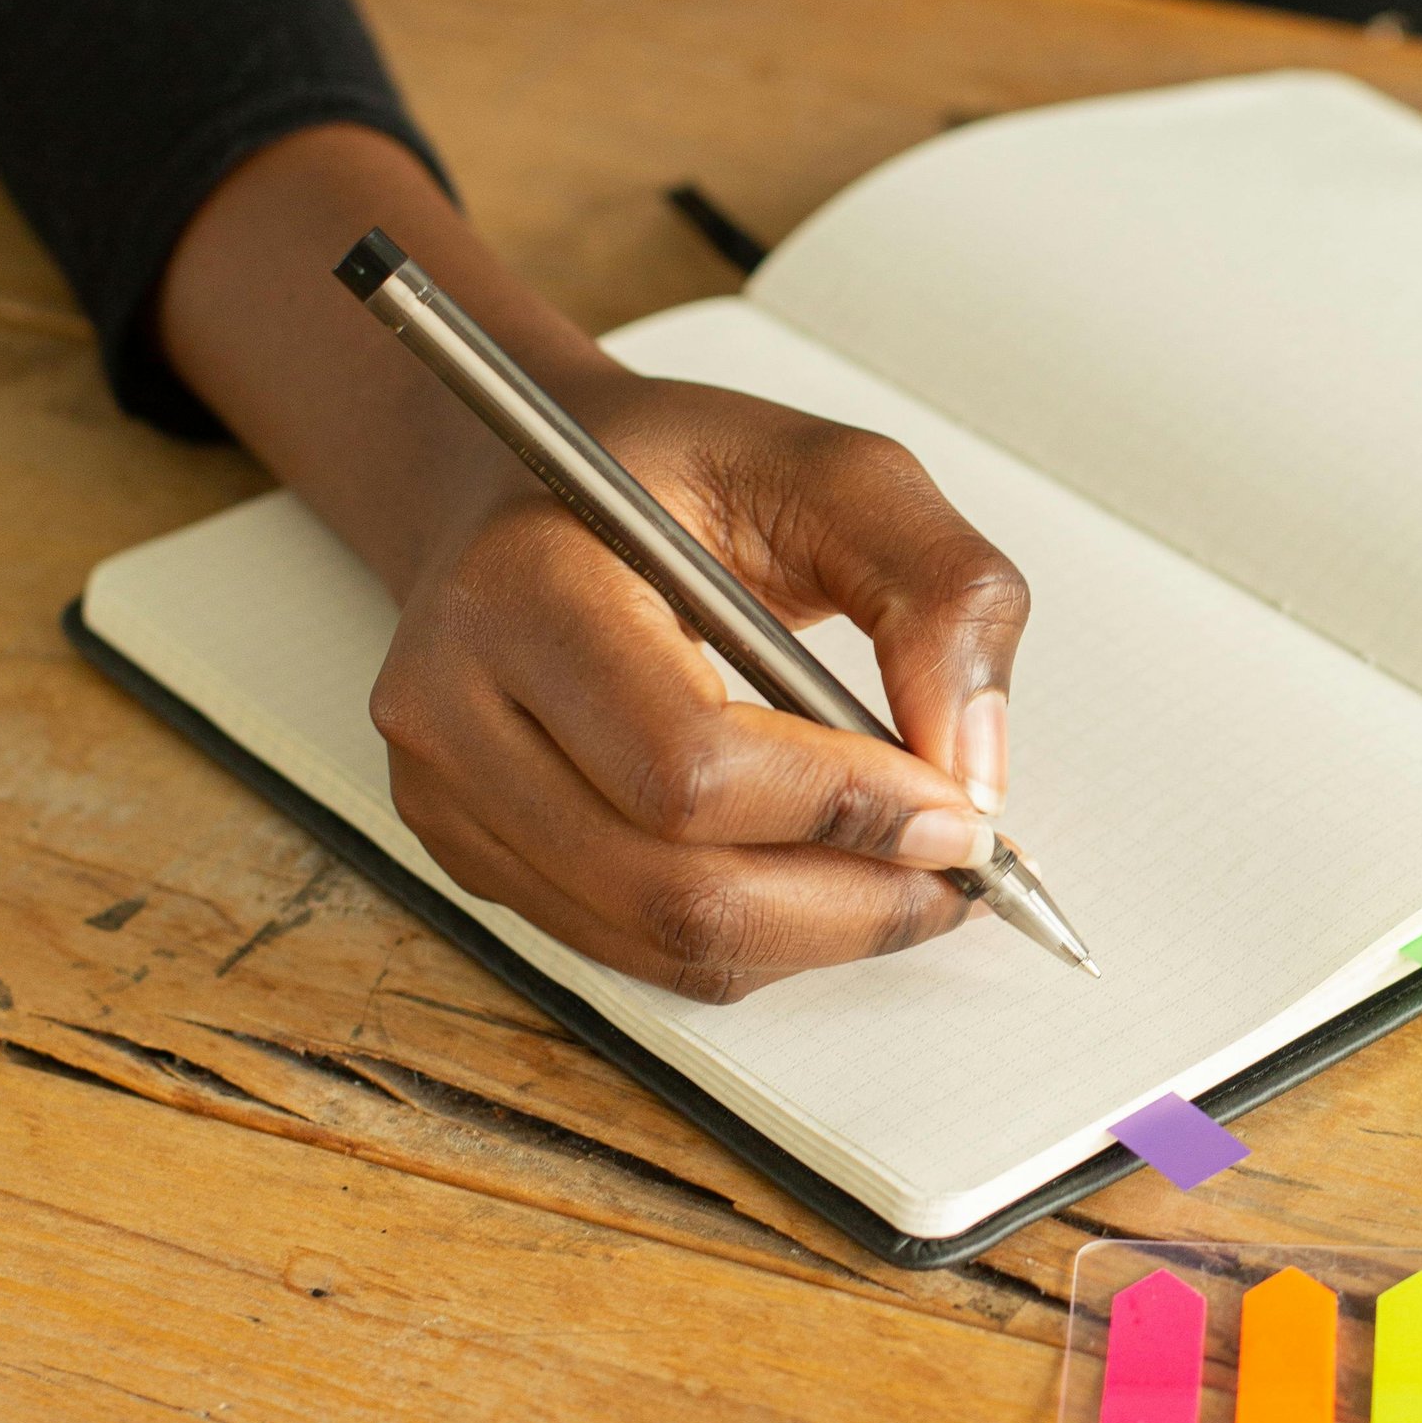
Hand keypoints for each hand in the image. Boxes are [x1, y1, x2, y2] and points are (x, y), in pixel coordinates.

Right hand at [155, 123, 1029, 1004]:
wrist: (532, 482)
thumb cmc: (671, 471)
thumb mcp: (834, 470)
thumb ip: (940, 590)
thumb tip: (973, 767)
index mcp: (521, 585)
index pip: (688, 765)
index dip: (844, 808)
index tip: (958, 808)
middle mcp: (451, 705)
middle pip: (672, 886)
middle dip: (850, 900)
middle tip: (958, 864)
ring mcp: (449, 795)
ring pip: (662, 943)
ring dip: (817, 934)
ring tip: (906, 872)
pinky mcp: (473, 854)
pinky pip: (639, 952)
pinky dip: (759, 937)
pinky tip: (820, 876)